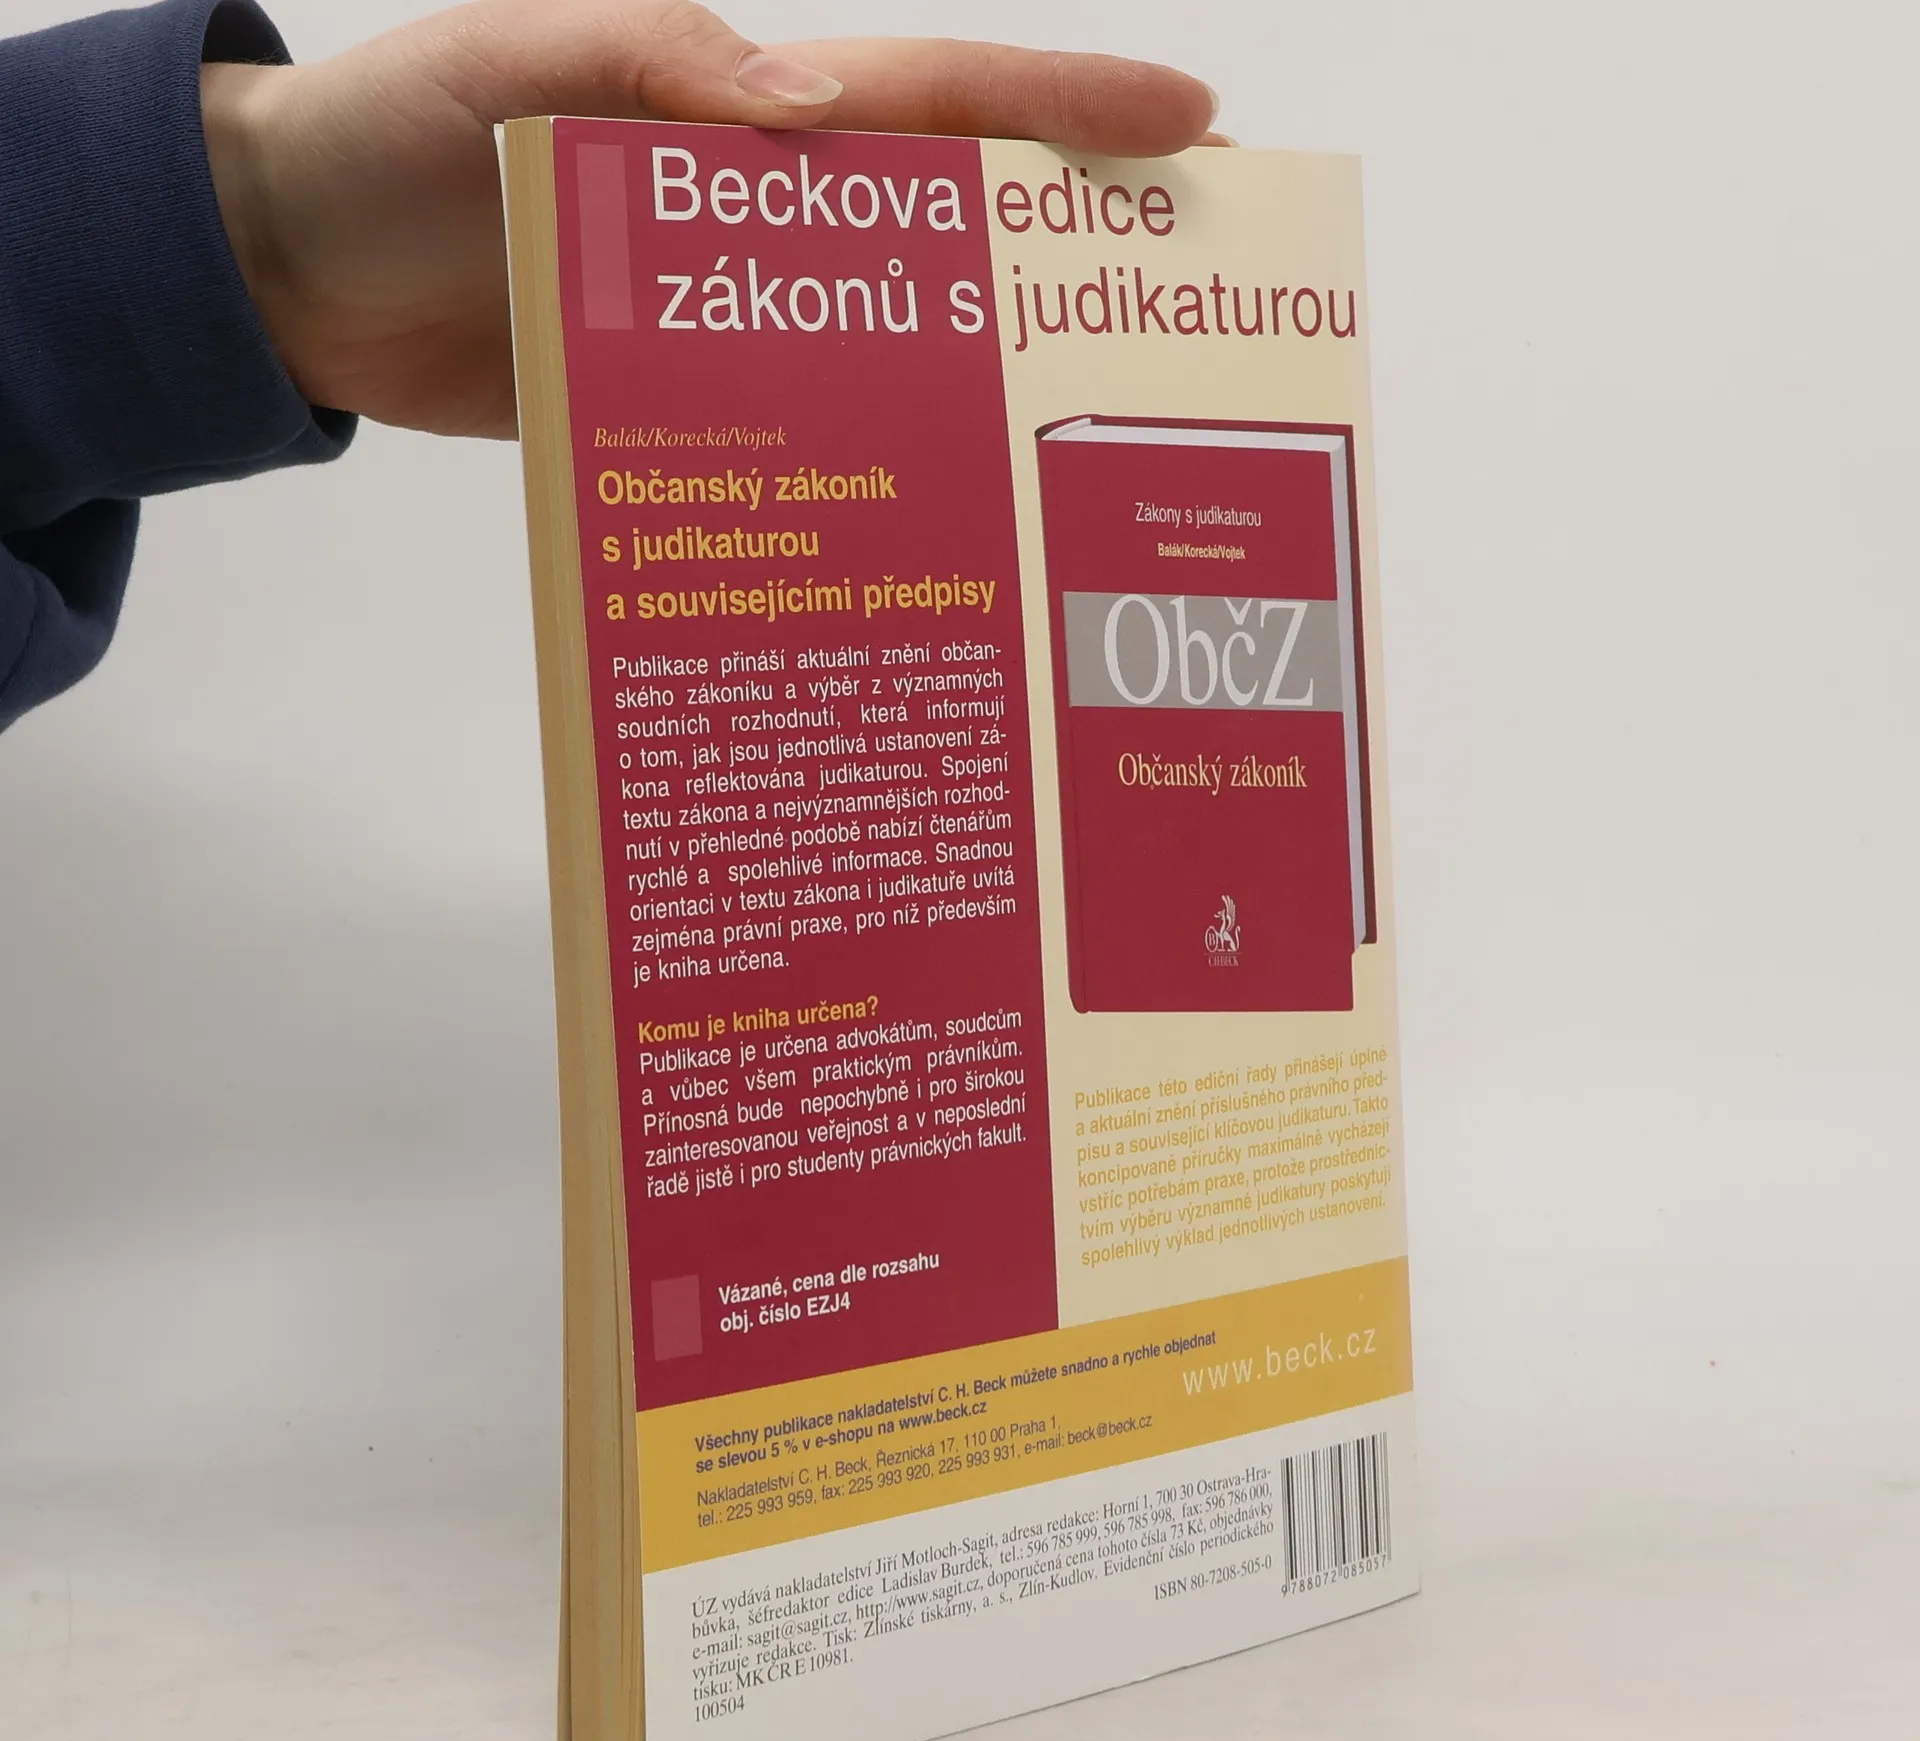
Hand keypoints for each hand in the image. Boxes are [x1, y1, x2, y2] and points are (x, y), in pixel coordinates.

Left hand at [201, 1, 1221, 438]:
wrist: (300, 275)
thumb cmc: (391, 139)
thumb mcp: (512, 65)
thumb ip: (652, 66)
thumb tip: (818, 109)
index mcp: (746, 115)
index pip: (938, 100)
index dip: (1067, 109)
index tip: (1193, 131)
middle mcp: (767, 223)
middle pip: (953, 235)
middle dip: (1074, 264)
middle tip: (1188, 318)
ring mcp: (737, 325)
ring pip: (893, 352)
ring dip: (989, 391)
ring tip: (1096, 450)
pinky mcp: (690, 414)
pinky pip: (801, 435)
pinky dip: (866, 473)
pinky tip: (931, 526)